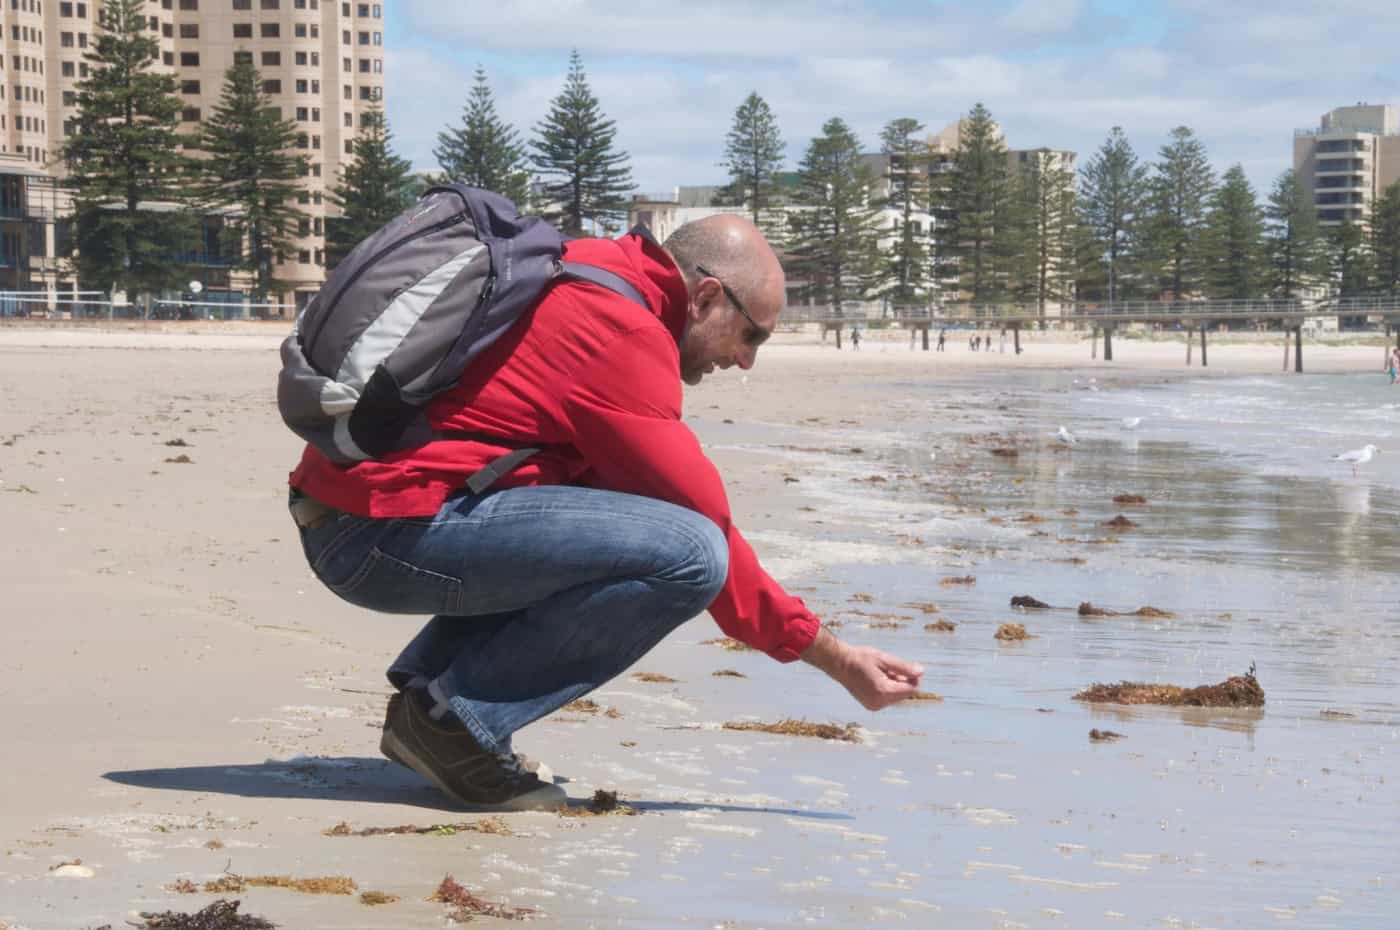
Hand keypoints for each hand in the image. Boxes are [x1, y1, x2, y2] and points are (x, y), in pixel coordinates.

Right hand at [801, 626, 924, 710]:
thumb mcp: (884, 659)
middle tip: (886, 668)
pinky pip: (888, 699)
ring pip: (897, 697)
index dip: (912, 677)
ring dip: (894, 685)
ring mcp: (874, 706)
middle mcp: (879, 702)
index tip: (901, 666)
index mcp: (883, 691)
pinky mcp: (871, 706)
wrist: (839, 663)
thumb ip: (904, 667)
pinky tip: (875, 679)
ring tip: (879, 673)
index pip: (911, 689)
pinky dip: (887, 689)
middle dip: (901, 681)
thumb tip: (921, 673)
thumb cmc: (860, 658)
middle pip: (905, 694)